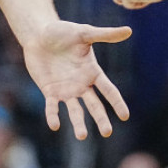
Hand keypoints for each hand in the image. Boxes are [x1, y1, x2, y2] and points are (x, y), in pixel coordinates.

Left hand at [22, 20, 131, 139]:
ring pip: (75, 111)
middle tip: (107, 132)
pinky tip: (55, 125)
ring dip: (78, 123)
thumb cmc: (63, 32)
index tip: (125, 116)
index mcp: (92, 72)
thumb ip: (105, 35)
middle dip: (101, 119)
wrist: (38, 35)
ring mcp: (66, 90)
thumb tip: (129, 31)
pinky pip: (52, 107)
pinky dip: (53, 115)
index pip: (108, 89)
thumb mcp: (84, 33)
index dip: (116, 102)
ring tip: (81, 136)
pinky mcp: (50, 92)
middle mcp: (81, 84)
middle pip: (94, 105)